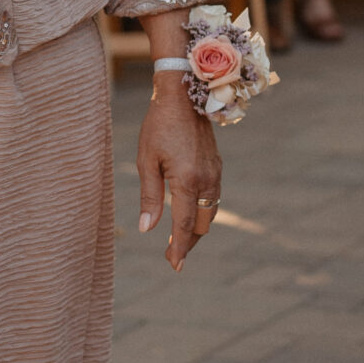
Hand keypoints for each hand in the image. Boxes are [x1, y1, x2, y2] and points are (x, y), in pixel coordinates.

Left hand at [137, 82, 222, 272]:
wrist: (184, 96)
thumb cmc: (158, 126)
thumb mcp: (146, 161)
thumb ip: (149, 197)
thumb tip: (147, 228)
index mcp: (187, 181)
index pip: (185, 225)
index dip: (179, 248)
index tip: (174, 266)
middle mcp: (207, 181)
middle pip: (202, 225)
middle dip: (189, 242)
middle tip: (173, 257)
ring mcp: (215, 174)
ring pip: (211, 213)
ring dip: (197, 229)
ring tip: (180, 240)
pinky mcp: (217, 166)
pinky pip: (213, 198)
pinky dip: (203, 212)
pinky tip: (191, 214)